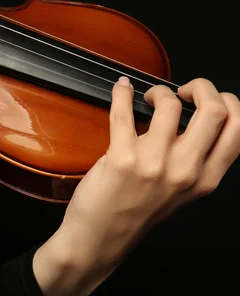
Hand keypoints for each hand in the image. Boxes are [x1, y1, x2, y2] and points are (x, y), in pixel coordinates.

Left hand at [33, 77, 239, 294]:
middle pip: (215, 110)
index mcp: (205, 179)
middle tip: (183, 90)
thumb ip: (196, 161)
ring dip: (159, 91)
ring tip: (149, 98)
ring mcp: (154, 164)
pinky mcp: (122, 158)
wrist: (100, 238)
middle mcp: (186, 171)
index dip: (228, 102)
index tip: (206, 98)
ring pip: (170, 105)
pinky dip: (121, 93)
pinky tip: (121, 89)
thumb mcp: (182, 192)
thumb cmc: (137, 213)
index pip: (238, 128)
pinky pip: (124, 111)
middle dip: (202, 86)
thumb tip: (196, 119)